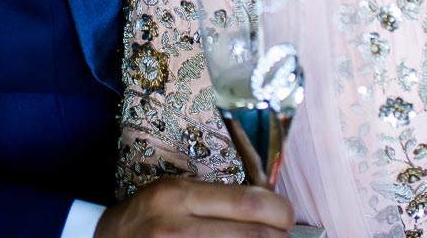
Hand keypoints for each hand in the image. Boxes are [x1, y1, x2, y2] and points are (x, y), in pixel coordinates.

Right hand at [96, 178, 294, 237]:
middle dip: (279, 235)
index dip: (279, 209)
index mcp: (177, 196)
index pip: (249, 201)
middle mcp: (178, 228)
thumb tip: (266, 201)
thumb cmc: (140, 219)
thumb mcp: (170, 193)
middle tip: (284, 234)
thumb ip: (212, 196)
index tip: (285, 214)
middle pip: (256, 234)